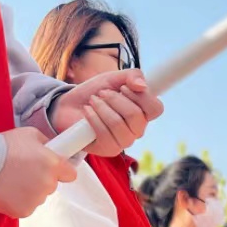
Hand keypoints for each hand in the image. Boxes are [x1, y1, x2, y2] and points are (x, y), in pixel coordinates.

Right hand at [0, 127, 76, 217]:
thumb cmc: (1, 146)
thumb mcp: (29, 135)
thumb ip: (46, 144)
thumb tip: (54, 148)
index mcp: (53, 164)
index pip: (71, 174)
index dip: (61, 171)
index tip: (52, 169)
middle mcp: (48, 184)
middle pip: (51, 186)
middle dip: (40, 179)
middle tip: (21, 170)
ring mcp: (35, 199)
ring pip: (37, 197)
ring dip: (28, 191)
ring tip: (9, 179)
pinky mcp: (22, 211)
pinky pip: (25, 207)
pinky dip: (16, 201)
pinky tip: (4, 190)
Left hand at [49, 70, 163, 155]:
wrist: (69, 106)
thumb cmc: (95, 93)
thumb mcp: (113, 78)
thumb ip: (132, 76)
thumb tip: (142, 85)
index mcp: (143, 113)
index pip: (156, 109)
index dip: (141, 96)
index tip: (123, 87)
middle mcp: (137, 130)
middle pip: (135, 116)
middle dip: (114, 99)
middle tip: (102, 93)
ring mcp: (123, 141)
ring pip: (118, 124)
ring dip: (101, 107)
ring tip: (93, 101)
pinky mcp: (108, 149)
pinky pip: (104, 133)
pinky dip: (92, 117)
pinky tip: (87, 112)